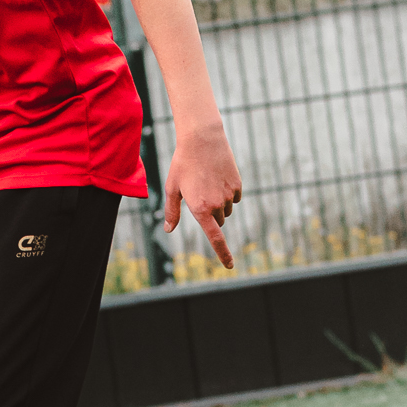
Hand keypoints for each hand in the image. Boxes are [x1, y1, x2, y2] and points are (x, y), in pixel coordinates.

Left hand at [165, 116, 241, 267]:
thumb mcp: (172, 188)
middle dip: (210, 215)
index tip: (230, 266)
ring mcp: (229, 195)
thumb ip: (172, 212)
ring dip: (218, 204)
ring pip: (226, 210)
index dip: (223, 254)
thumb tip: (168, 230)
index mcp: (200, 209)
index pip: (215, 238)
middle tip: (198, 194)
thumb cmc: (183, 164)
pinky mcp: (237, 186)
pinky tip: (217, 177)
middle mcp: (217, 205)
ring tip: (206, 182)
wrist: (203, 140)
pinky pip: (234, 198)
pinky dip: (227, 193)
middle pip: (217, 222)